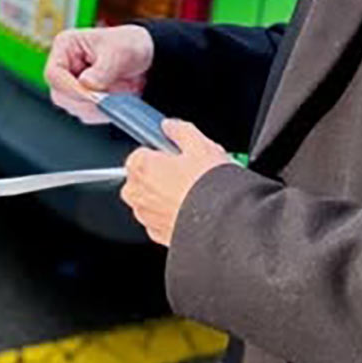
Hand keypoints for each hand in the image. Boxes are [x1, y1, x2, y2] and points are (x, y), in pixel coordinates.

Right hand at [44, 25, 153, 124]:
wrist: (148, 59)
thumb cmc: (130, 45)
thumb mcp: (119, 52)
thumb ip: (102, 70)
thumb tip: (86, 85)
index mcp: (66, 46)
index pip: (54, 74)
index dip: (69, 87)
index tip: (90, 94)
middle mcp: (66, 67)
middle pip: (60, 95)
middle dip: (85, 99)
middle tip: (108, 98)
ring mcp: (74, 85)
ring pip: (74, 107)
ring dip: (97, 107)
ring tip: (119, 93)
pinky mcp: (84, 100)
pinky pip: (87, 114)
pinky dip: (103, 112)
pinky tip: (117, 100)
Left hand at [121, 120, 233, 246]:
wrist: (224, 225)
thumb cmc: (209, 187)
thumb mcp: (200, 146)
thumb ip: (180, 131)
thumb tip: (171, 126)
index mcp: (141, 167)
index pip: (140, 152)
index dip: (161, 152)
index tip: (176, 155)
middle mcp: (137, 194)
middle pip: (142, 177)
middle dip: (160, 174)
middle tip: (188, 172)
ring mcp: (146, 217)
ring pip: (150, 199)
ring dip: (164, 195)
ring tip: (194, 192)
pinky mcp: (158, 236)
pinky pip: (159, 219)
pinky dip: (171, 214)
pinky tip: (192, 209)